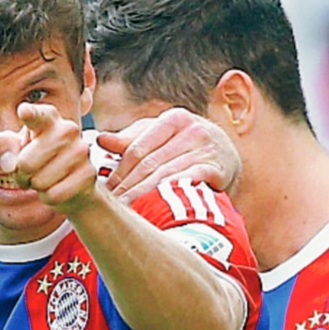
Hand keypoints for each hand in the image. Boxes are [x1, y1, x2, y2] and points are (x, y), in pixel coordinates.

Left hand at [0, 103, 97, 213]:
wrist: (69, 182)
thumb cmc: (34, 159)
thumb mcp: (11, 149)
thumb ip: (0, 147)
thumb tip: (11, 163)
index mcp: (47, 118)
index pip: (37, 115)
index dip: (29, 114)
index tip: (23, 111)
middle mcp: (67, 129)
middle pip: (25, 163)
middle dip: (21, 174)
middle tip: (29, 171)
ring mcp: (81, 151)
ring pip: (39, 181)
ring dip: (36, 186)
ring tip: (45, 178)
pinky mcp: (88, 174)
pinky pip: (53, 195)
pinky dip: (48, 197)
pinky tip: (57, 187)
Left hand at [96, 108, 239, 203]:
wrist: (228, 157)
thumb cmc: (185, 145)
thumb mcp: (160, 136)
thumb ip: (130, 139)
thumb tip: (99, 140)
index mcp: (173, 119)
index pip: (137, 149)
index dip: (119, 171)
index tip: (105, 190)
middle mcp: (192, 130)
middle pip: (149, 164)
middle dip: (127, 187)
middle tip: (112, 205)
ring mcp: (206, 149)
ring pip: (164, 176)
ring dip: (142, 196)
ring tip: (126, 210)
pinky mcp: (216, 169)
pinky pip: (186, 184)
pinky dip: (167, 196)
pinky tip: (152, 208)